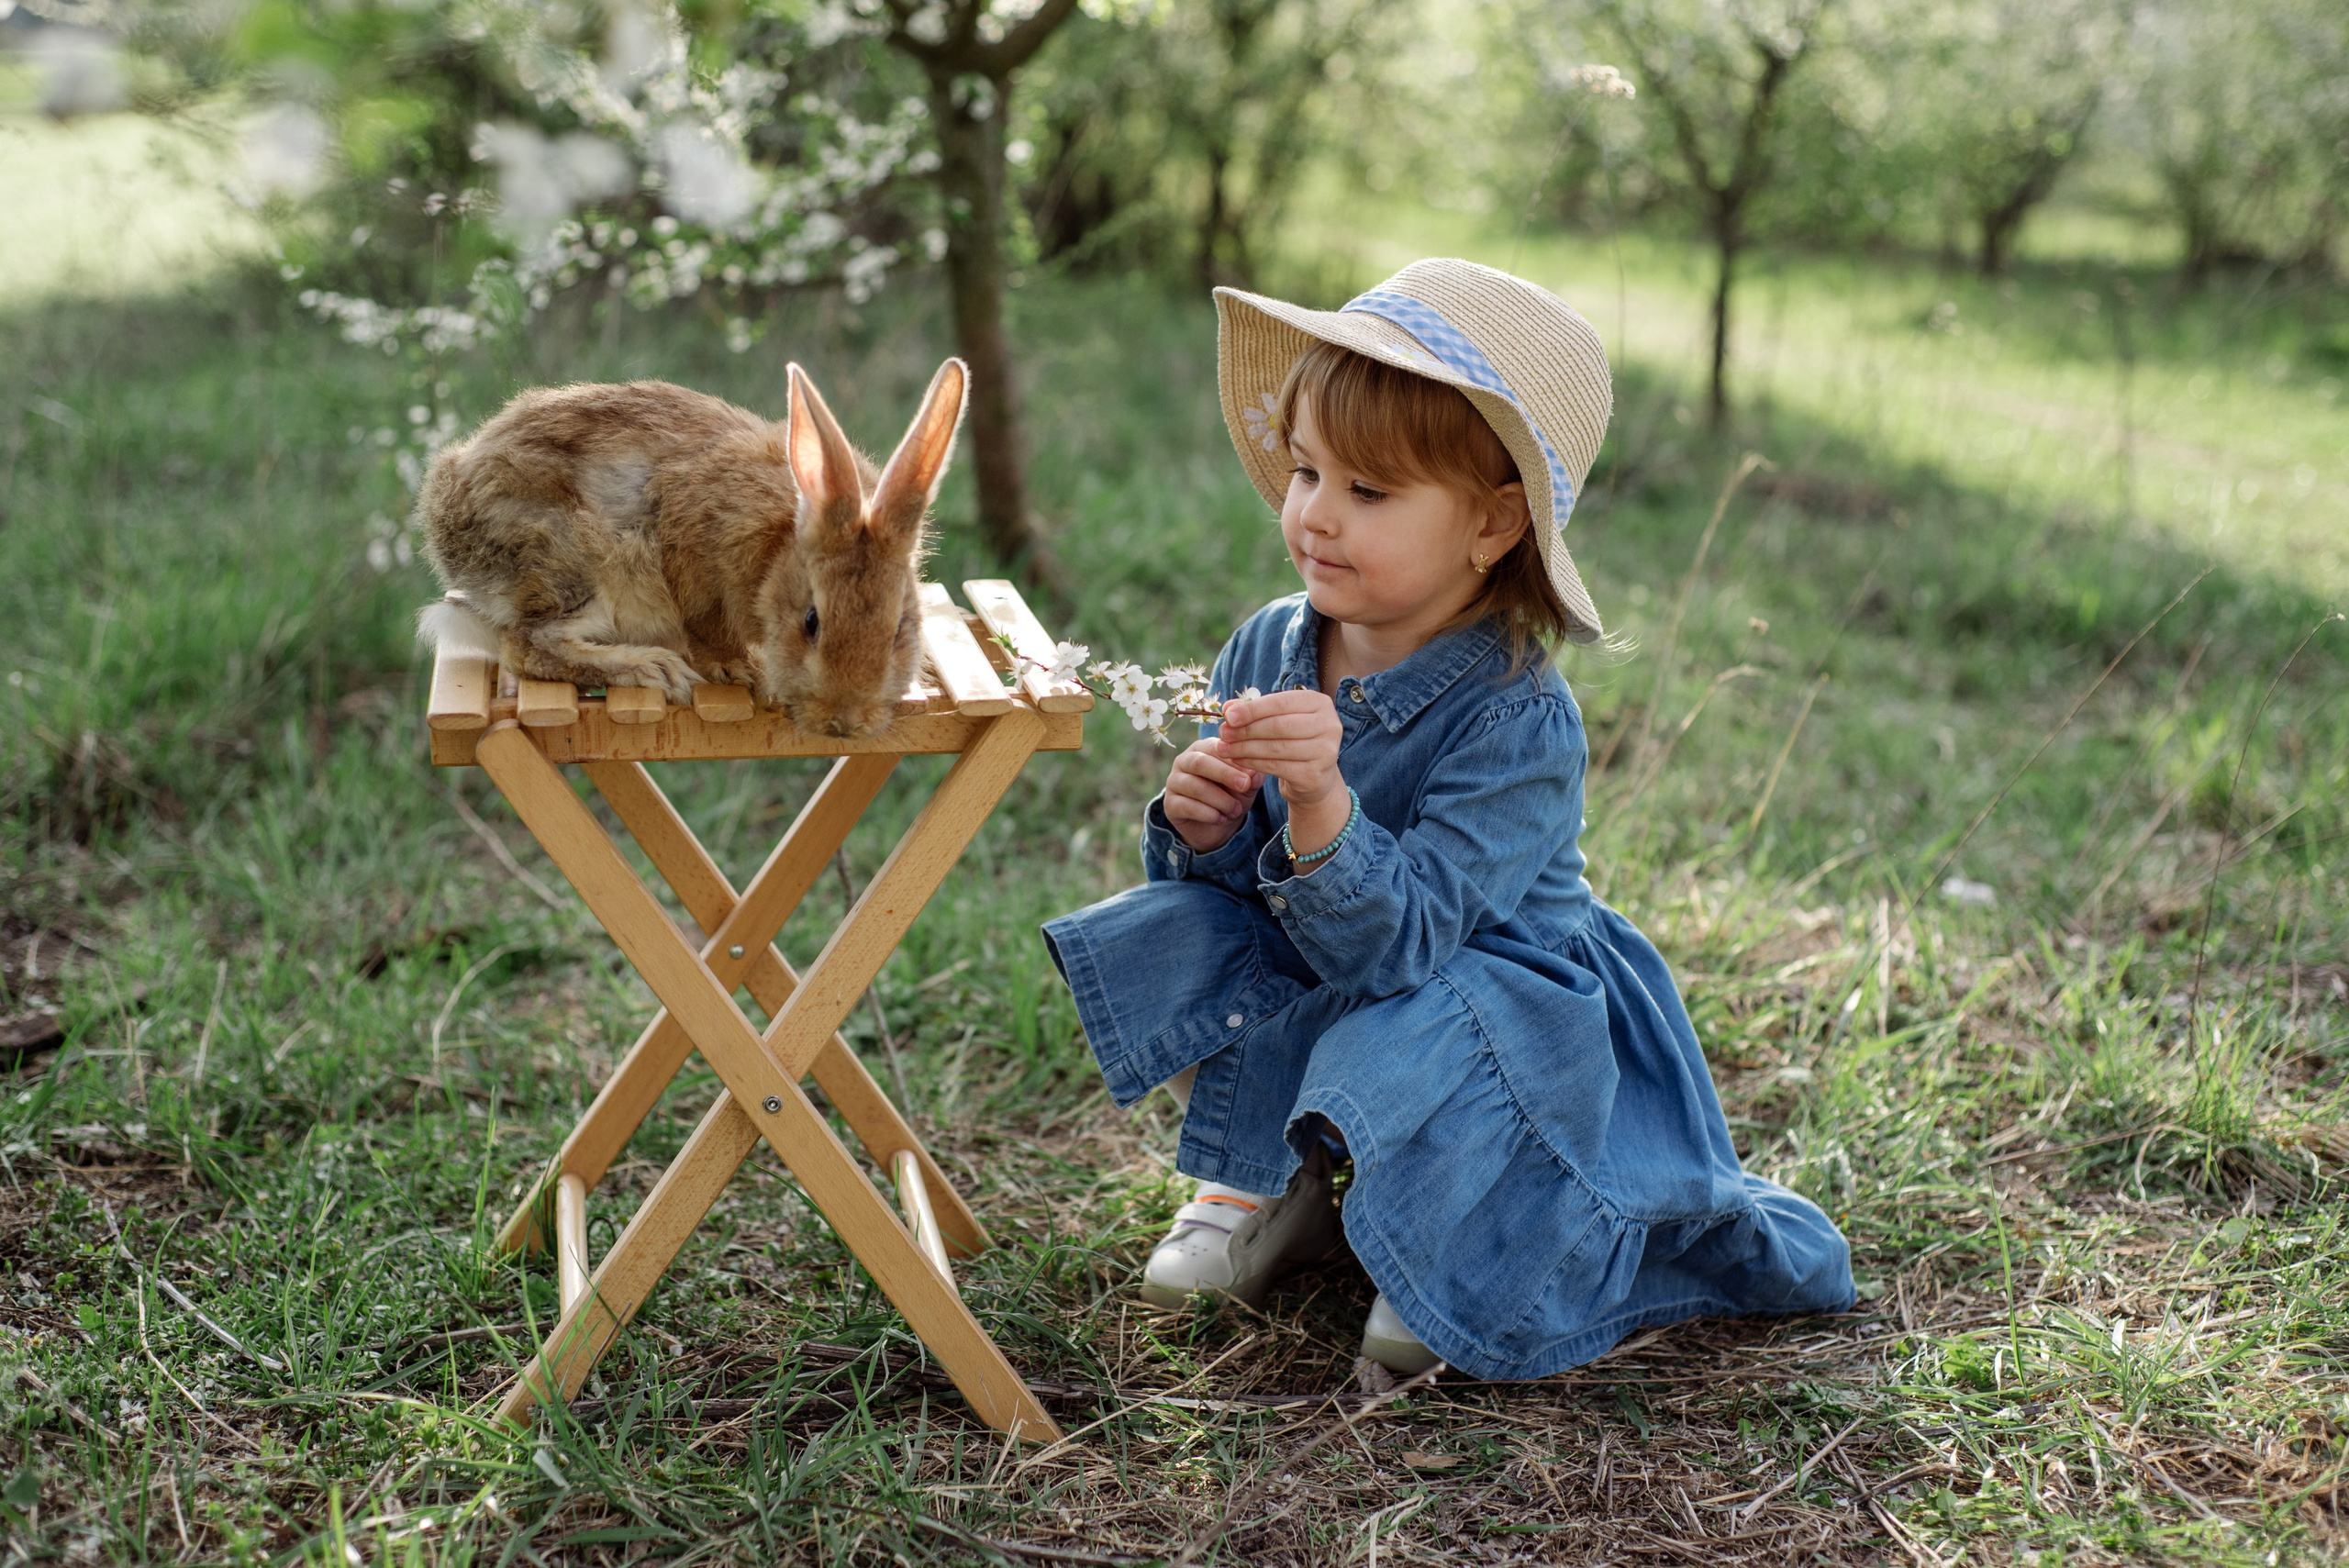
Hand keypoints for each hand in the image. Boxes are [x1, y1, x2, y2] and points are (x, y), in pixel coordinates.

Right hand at [1163, 736, 1261, 852]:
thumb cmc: (1232, 796)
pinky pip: (1187, 806)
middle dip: (1225, 774)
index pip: (1215, 747)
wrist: (1218, 825)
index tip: (1251, 774)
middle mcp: (1184, 761)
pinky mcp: (1170, 804)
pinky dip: (1208, 814)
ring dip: (1219, 800)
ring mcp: (1174, 782)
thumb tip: (1254, 773)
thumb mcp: (1246, 786)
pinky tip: (1221, 819)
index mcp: (1203, 749)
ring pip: (1194, 786)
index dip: (1233, 759)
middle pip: (1200, 762)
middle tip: (1245, 786)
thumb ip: (1252, 777)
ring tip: (1236, 811)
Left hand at [1214, 690, 1343, 808]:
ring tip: (1224, 748)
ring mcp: (1325, 751)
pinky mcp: (1315, 774)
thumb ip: (1255, 711)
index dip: (1252, 709)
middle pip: (1278, 726)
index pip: (1280, 702)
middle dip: (1246, 730)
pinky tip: (1237, 760)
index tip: (1227, 715)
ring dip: (1245, 748)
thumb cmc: (1294, 740)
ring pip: (1275, 748)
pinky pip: (1276, 766)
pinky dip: (1253, 763)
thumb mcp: (1278, 720)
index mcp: (1320, 703)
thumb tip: (1227, 708)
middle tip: (1223, 733)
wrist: (1314, 777)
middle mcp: (1329, 725)